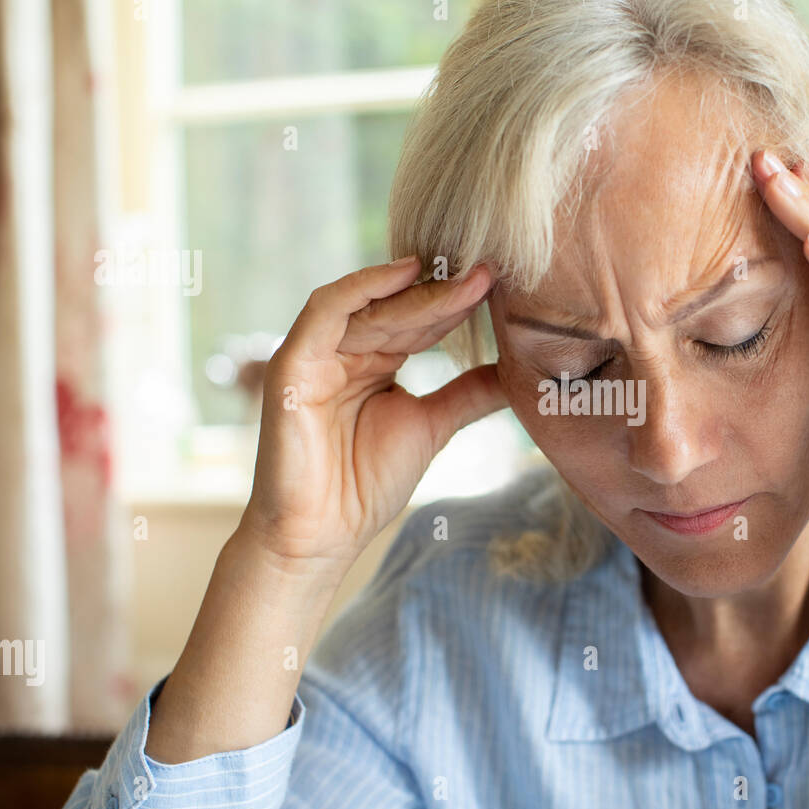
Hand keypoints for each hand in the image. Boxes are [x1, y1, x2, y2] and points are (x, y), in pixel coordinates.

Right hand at [240, 256, 506, 572]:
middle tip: (492, 274)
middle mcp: (343, 351)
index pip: (418, 322)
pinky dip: (363, 286)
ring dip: (419, 293)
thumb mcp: (431, 426)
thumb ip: (467, 394)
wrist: (321, 535)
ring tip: (467, 280)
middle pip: (399, 310)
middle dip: (446, 293)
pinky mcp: (291, 362)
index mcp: (372, 362)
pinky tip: (405, 273)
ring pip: (371, 307)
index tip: (503, 289)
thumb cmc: (365, 485)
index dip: (458, 305)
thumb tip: (516, 371)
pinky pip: (326, 310)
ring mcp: (315, 354)